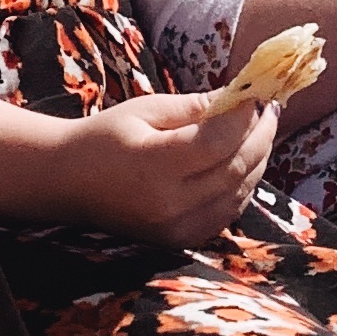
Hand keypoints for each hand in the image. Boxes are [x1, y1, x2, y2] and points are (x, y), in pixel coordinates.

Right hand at [43, 91, 279, 246]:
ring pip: (238, 194)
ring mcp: (176, 230)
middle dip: (261, 137)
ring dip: (257, 161)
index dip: (244, 117)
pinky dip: (242, 187)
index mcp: (154, 166)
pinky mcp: (180, 242)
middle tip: (269, 109)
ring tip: (261, 131)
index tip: (256, 93)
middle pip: (236, 170)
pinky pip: (226, 214)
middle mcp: (169, 205)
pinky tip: (243, 162)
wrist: (67, 184)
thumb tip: (241, 97)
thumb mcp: (146, 109)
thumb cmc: (104, 137)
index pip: (218, 142)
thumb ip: (194, 107)